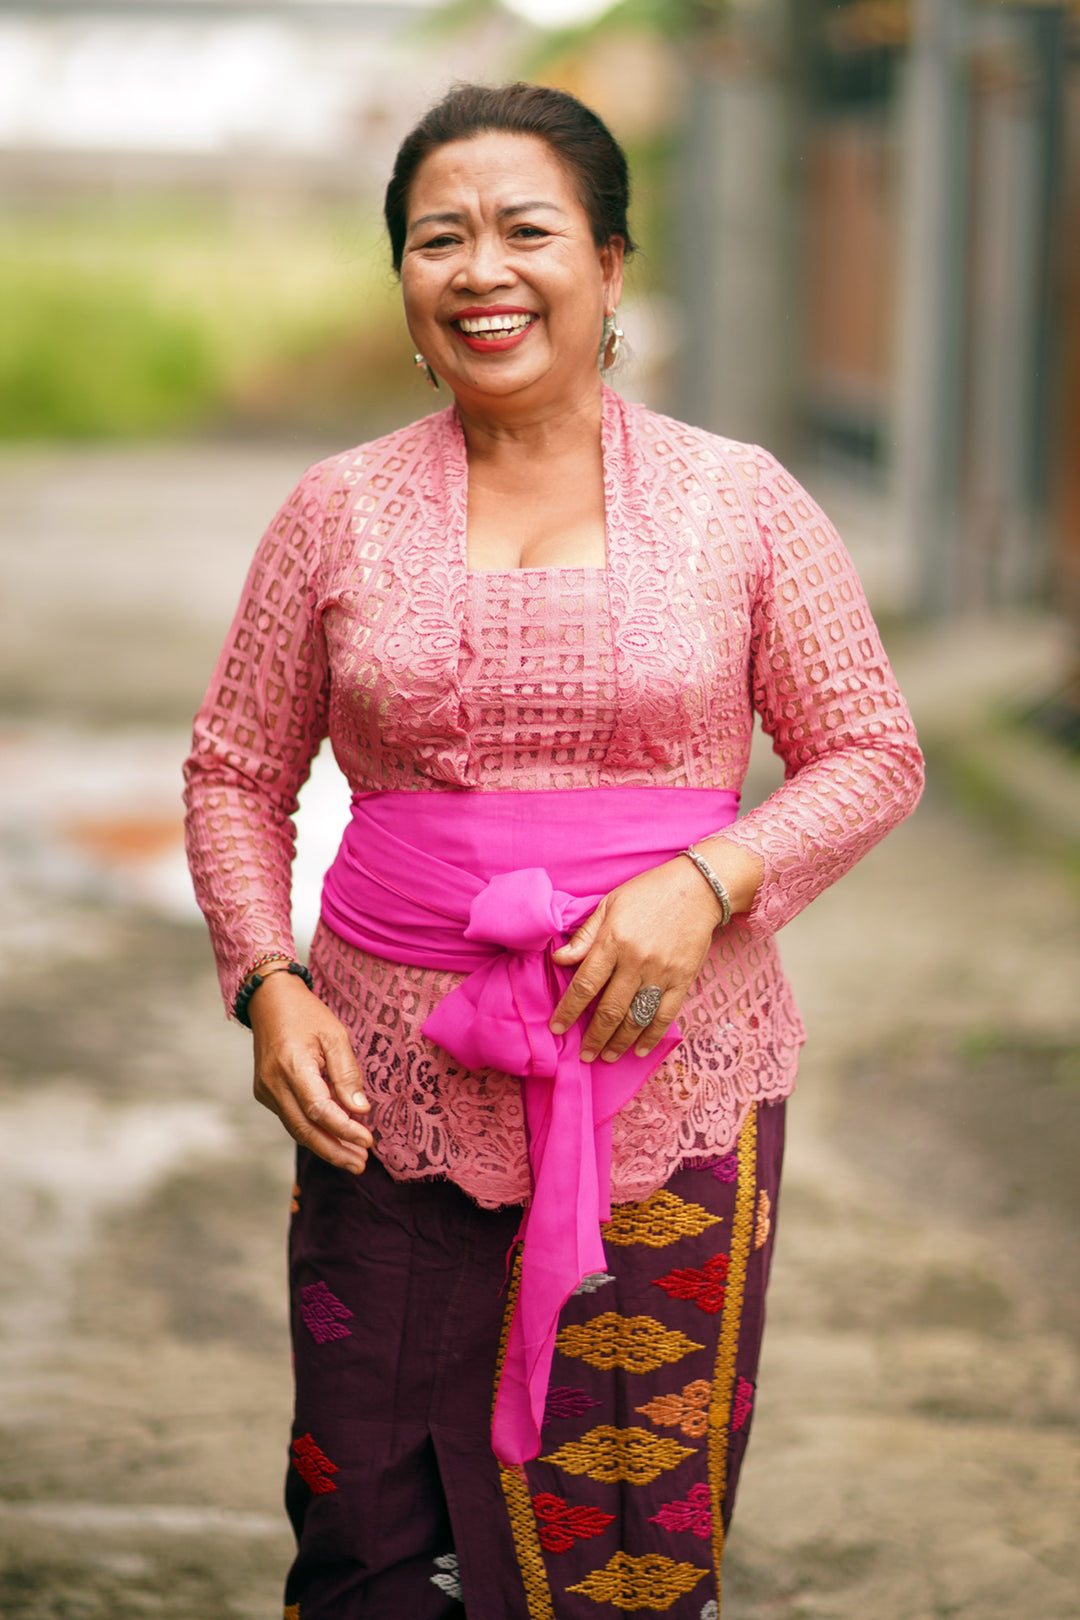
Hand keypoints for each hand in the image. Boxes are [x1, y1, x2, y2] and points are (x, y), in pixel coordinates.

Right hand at [248, 971, 372, 1172]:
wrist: (270, 1001)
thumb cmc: (307, 1015)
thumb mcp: (336, 1035)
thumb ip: (347, 1074)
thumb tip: (360, 1110)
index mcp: (293, 1065)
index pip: (319, 1109)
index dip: (344, 1129)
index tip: (368, 1140)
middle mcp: (274, 1083)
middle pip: (305, 1129)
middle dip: (334, 1150)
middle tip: (361, 1164)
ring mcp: (266, 1090)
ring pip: (296, 1129)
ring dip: (325, 1146)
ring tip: (353, 1159)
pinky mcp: (265, 1093)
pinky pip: (291, 1118)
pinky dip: (313, 1131)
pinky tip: (334, 1139)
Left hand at [549, 837, 762, 1062]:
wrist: (698, 888)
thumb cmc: (647, 893)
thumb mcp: (609, 904)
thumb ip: (586, 935)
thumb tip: (560, 960)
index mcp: (613, 940)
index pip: (586, 983)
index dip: (569, 1010)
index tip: (557, 1028)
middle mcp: (636, 960)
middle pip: (610, 1009)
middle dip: (594, 1036)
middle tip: (585, 1055)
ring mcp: (661, 972)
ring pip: (636, 1017)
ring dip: (619, 1041)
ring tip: (607, 1056)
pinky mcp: (683, 979)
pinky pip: (665, 1014)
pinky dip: (652, 1035)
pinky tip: (640, 1049)